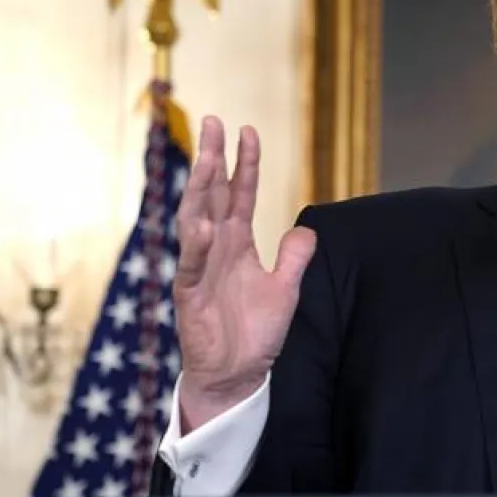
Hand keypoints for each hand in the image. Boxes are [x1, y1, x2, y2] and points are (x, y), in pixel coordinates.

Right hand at [173, 116, 315, 430]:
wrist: (237, 375)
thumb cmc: (255, 333)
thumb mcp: (286, 290)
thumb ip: (295, 258)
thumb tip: (306, 230)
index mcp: (236, 243)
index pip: (240, 194)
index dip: (245, 164)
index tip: (248, 131)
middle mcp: (215, 249)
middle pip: (212, 195)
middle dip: (214, 158)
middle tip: (215, 121)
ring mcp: (199, 269)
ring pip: (196, 219)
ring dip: (201, 187)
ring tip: (208, 157)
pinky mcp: (190, 295)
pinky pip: (191, 265)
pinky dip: (196, 246)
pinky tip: (203, 225)